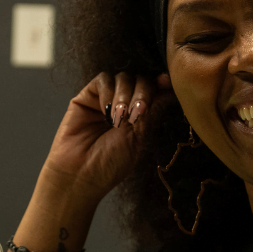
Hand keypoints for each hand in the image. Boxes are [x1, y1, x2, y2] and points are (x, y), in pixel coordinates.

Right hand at [41, 72, 173, 206]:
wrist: (81, 174)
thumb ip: (154, 110)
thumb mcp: (140, 138)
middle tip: (136, 115)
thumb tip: (171, 88)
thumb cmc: (111, 163)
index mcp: (142, 116)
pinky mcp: (87, 96)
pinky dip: (108, 92)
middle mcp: (125, 105)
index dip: (162, 84)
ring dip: (125, 95)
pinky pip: (103, 80)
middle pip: (141, 80)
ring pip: (123, 77)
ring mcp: (106, 99)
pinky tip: (106, 112)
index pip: (156, 90)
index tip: (166, 83)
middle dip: (143, 94)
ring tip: (118, 120)